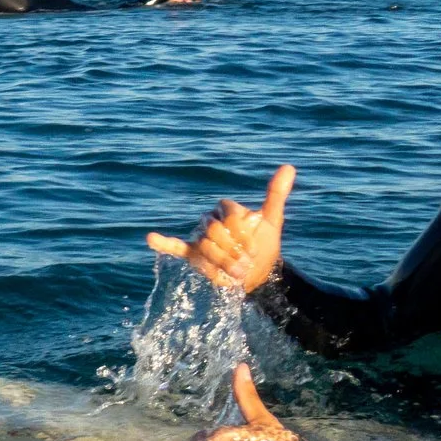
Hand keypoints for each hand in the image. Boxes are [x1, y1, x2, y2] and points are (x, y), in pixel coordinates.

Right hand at [146, 163, 293, 291]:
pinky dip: (164, 243)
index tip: (254, 248)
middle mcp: (212, 220)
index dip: (242, 233)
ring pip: (205, 247)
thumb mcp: (272, 220)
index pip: (229, 216)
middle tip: (245, 264)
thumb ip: (276, 194)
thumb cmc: (264, 244)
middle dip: (232, 251)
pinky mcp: (194, 253)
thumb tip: (289, 167)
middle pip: (215, 232)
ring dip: (222, 262)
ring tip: (236, 273)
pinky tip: (151, 238)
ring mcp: (201, 236)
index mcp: (227, 209)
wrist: (258, 273)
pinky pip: (176, 246)